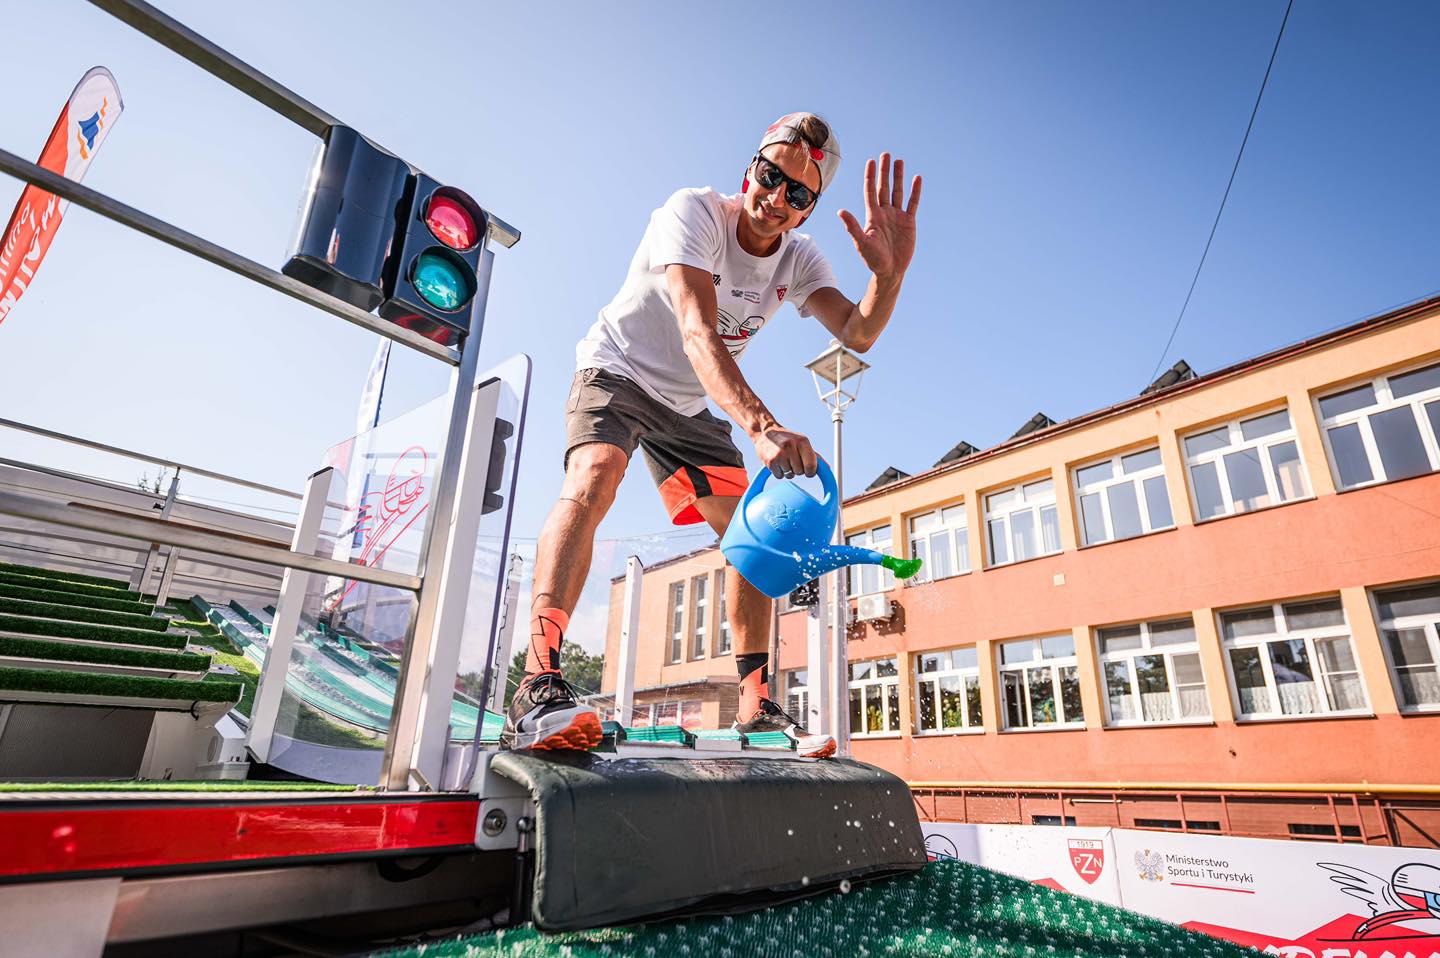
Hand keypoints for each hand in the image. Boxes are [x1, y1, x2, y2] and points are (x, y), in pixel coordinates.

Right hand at [752, 425, 817, 479]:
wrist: (765, 432)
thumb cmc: (787, 439)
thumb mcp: (802, 442)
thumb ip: (814, 456)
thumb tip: (827, 469)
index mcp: (802, 441)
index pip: (811, 466)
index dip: (811, 472)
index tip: (808, 470)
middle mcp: (791, 446)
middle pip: (800, 472)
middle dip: (797, 469)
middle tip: (792, 460)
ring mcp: (780, 454)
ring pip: (790, 475)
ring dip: (788, 471)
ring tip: (784, 460)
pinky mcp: (770, 461)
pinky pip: (780, 476)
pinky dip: (779, 473)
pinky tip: (777, 463)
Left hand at [837, 153, 921, 281]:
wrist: (890, 270)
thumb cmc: (873, 259)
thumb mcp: (862, 242)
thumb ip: (852, 226)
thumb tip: (840, 211)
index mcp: (872, 216)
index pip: (870, 191)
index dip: (870, 176)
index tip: (871, 161)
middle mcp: (884, 212)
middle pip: (884, 187)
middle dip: (884, 171)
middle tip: (885, 154)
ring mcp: (897, 216)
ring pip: (898, 192)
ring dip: (898, 177)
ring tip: (899, 161)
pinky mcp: (909, 222)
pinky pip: (912, 203)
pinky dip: (915, 191)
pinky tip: (916, 179)